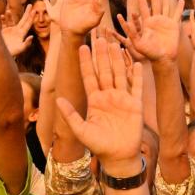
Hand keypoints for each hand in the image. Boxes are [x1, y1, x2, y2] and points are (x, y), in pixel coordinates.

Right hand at [0, 4, 35, 55]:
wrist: (1, 55)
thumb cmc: (11, 53)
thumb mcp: (20, 49)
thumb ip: (26, 43)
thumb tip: (32, 37)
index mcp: (21, 34)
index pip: (28, 24)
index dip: (31, 17)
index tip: (35, 10)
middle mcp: (16, 31)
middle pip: (23, 20)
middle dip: (27, 13)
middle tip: (31, 5)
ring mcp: (9, 31)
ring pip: (11, 20)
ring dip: (10, 16)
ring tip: (8, 11)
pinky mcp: (2, 32)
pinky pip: (3, 23)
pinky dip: (2, 19)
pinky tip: (2, 16)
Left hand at [57, 41, 144, 174]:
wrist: (119, 156)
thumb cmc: (99, 146)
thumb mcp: (81, 130)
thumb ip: (70, 115)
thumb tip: (58, 100)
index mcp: (95, 101)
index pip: (89, 77)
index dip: (86, 62)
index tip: (82, 47)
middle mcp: (108, 96)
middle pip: (104, 71)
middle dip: (102, 55)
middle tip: (99, 37)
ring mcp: (122, 99)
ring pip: (119, 74)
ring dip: (117, 60)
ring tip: (115, 44)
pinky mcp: (135, 104)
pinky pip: (136, 87)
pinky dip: (136, 76)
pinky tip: (135, 63)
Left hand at [121, 0, 181, 61]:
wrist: (162, 58)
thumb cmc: (149, 53)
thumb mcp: (138, 43)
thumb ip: (133, 33)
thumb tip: (126, 22)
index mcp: (147, 22)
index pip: (144, 7)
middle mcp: (156, 20)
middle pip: (155, 2)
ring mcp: (165, 22)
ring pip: (166, 5)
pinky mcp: (174, 26)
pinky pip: (177, 14)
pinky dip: (179, 7)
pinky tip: (181, 0)